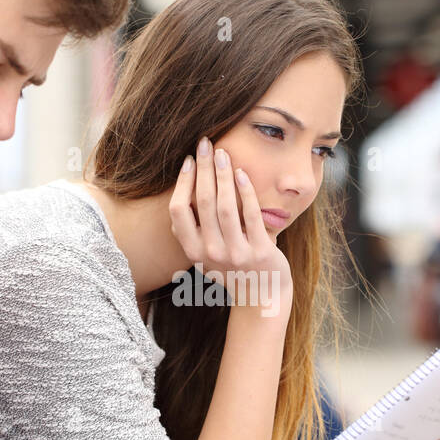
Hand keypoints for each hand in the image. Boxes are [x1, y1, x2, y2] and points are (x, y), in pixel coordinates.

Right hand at [169, 137, 291, 316]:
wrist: (261, 295)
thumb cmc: (231, 268)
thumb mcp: (205, 255)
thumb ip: (192, 231)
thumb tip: (182, 191)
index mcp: (193, 251)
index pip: (178, 211)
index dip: (182, 183)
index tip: (188, 161)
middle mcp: (211, 253)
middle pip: (202, 202)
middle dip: (203, 168)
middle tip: (205, 144)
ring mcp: (236, 253)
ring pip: (225, 206)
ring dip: (223, 175)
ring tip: (223, 153)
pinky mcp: (260, 251)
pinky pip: (251, 214)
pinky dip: (246, 191)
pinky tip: (242, 173)